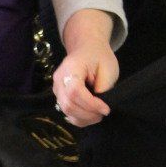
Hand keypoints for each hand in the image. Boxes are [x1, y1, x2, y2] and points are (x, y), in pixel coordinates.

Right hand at [53, 10, 118, 127]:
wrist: (87, 48)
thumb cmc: (99, 56)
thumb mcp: (108, 67)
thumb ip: (103, 86)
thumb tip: (99, 104)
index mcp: (71, 67)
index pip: (75, 91)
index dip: (90, 104)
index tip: (106, 109)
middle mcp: (59, 78)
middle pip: (68, 104)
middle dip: (88, 113)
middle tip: (103, 113)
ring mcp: (57, 88)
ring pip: (66, 111)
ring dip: (84, 118)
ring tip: (98, 114)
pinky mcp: (59, 95)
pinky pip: (66, 112)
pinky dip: (79, 118)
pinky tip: (90, 115)